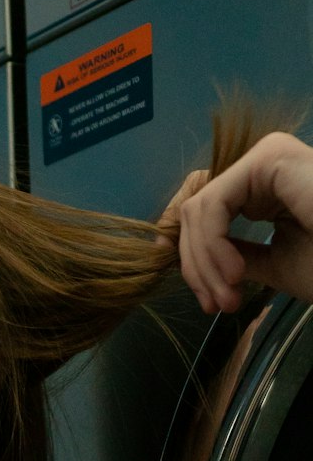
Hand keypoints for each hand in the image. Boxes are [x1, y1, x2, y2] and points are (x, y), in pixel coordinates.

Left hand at [176, 131, 312, 313]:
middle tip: (215, 304)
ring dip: (204, 264)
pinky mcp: (270, 159)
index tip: (194, 290)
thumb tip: (193, 259)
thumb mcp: (273, 263)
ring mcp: (267, 156)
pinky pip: (213, 204)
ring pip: (200, 209)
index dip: (188, 248)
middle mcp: (264, 162)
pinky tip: (235, 273)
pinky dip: (212, 246)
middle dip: (196, 264)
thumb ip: (235, 254)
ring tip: (229, 297)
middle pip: (196, 207)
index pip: (204, 205)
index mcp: (267, 183)